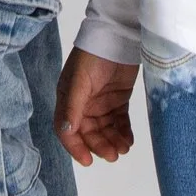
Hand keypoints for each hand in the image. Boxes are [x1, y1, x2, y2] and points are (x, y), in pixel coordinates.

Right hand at [57, 49, 138, 165]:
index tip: (88, 160)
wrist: (119, 35)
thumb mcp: (80, 81)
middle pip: (89, 132)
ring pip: (105, 129)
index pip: (68, 129)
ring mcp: (101, 102)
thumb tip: (66, 131)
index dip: (75, 147)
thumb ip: (73, 107)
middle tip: (113, 155)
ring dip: (112, 141)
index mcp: (68, 99)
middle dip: (100, 145)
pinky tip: (128, 140)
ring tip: (124, 148)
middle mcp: (83, 103)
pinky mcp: (118, 98)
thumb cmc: (94, 55)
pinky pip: (119, 121)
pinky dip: (123, 132)